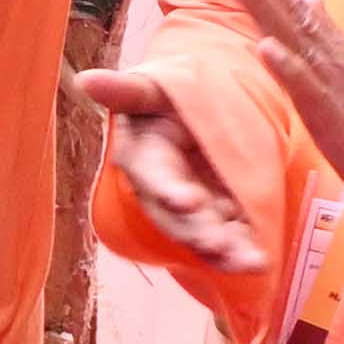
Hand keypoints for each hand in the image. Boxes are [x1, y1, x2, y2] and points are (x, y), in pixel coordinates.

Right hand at [78, 67, 266, 275]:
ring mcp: (191, 205)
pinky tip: (260, 262)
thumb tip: (84, 80)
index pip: (151, 176)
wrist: (193, 110)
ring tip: (251, 263)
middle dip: (197, 232)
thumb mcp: (152, 87)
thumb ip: (126, 89)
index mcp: (143, 156)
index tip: (186, 201)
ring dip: (224, 253)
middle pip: (175, 218)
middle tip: (219, 245)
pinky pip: (228, 238)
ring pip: (202, 235)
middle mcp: (162, 189)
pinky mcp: (218, 214)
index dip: (166, 190)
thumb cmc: (167, 94)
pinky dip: (242, 251)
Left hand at [201, 0, 343, 199]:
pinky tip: (266, 48)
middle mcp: (339, 63)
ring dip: (268, 11)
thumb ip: (332, 38)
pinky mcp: (339, 119)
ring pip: (298, 43)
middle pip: (291, 15)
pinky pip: (310, 91)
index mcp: (340, 56)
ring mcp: (339, 88)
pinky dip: (289, 69)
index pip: (295, 11)